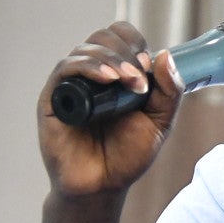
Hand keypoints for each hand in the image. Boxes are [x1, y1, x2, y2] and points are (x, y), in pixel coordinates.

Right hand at [36, 22, 182, 196]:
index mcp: (115, 74)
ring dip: (112, 60)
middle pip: (103, 37)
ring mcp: (71, 86)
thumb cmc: (128, 155)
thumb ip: (169, 90)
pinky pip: (66, 69)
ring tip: (128, 81)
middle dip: (126, 52)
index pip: (121, 36)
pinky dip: (88, 67)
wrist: (103, 185)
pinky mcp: (53, 99)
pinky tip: (107, 80)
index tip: (148, 65)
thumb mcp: (160, 121)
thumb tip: (165, 54)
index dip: (135, 42)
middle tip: (140, 79)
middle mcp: (91, 75)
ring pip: (85, 49)